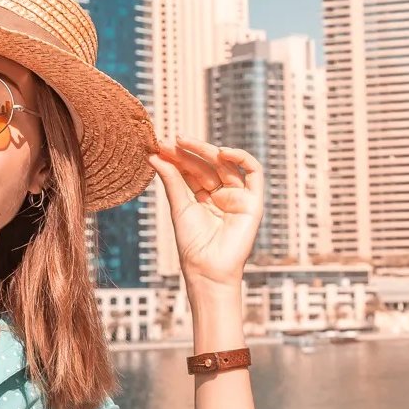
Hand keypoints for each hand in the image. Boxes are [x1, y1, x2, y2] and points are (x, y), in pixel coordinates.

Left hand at [148, 135, 264, 290]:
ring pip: (226, 165)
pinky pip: (254, 173)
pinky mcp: (253, 202)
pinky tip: (221, 152)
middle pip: (207, 166)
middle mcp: (221, 195)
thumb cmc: (192, 244)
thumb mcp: (179, 206)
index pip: (191, 171)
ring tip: (185, 142)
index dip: (177, 157)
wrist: (208, 268)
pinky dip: (241, 158)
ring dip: (207, 150)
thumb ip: (171, 180)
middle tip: (170, 140)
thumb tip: (155, 156)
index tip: (159, 145)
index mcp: (203, 198)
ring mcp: (238, 197)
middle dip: (189, 152)